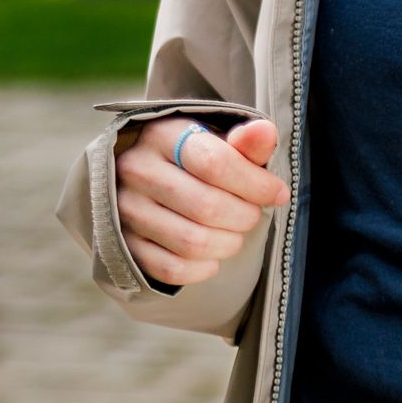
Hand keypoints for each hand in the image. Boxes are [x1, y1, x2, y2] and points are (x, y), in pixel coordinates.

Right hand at [115, 114, 285, 286]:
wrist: (143, 179)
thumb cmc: (192, 159)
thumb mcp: (217, 141)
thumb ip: (245, 142)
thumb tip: (265, 133)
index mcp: (162, 136)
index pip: (215, 163)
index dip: (256, 184)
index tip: (277, 193)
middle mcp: (136, 171)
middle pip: (207, 207)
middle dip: (244, 217)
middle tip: (250, 214)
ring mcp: (125, 210)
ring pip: (192, 242)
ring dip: (227, 244)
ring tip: (233, 234)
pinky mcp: (124, 244)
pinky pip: (173, 269)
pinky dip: (203, 268)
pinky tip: (210, 255)